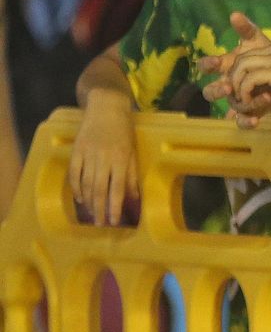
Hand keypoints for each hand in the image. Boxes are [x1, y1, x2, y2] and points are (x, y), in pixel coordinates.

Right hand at [70, 93, 139, 224]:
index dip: (115, 206)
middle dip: (100, 209)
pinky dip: (76, 188)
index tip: (114, 221)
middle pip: (100, 189)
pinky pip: (73, 174)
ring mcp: (88, 154)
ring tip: (91, 216)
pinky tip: (80, 199)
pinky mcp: (77, 150)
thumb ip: (133, 176)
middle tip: (100, 225)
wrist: (106, 106)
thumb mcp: (133, 152)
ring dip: (88, 202)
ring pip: (86, 183)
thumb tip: (136, 199)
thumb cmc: (124, 131)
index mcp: (122, 158)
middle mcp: (104, 158)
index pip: (118, 188)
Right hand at [199, 13, 270, 124]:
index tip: (214, 63)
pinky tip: (257, 120)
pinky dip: (247, 121)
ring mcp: (238, 100)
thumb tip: (235, 14)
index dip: (207, 64)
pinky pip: (242, 121)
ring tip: (261, 97)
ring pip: (230, 106)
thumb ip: (248, 31)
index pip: (209, 65)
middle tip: (229, 87)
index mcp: (228, 67)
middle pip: (211, 90)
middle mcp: (229, 85)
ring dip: (242, 103)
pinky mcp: (251, 113)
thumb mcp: (262, 44)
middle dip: (217, 89)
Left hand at [225, 41, 270, 118]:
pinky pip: (250, 78)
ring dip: (237, 85)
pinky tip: (250, 102)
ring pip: (242, 66)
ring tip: (242, 100)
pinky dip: (245, 91)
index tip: (240, 89)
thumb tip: (259, 87)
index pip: (249, 54)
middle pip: (241, 58)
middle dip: (234, 78)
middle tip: (236, 96)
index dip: (239, 72)